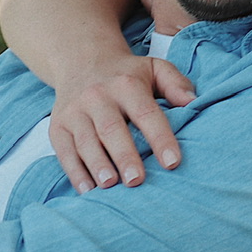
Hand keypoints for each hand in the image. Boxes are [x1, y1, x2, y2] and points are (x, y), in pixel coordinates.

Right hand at [50, 51, 195, 192]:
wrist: (81, 61)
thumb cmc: (126, 74)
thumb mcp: (155, 68)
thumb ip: (175, 83)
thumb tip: (193, 102)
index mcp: (126, 84)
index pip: (146, 113)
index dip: (160, 138)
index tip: (172, 163)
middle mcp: (97, 96)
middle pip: (111, 129)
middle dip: (124, 156)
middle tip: (137, 181)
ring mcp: (74, 112)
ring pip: (85, 141)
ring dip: (97, 165)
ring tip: (110, 185)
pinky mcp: (57, 126)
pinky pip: (64, 151)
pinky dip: (75, 172)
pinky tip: (87, 189)